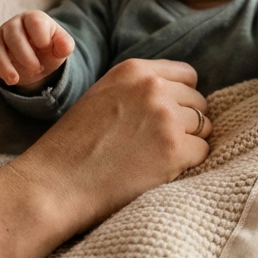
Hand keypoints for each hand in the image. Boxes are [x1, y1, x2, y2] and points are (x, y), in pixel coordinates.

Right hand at [0, 11, 74, 91]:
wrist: (37, 58)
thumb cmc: (50, 48)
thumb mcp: (61, 47)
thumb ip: (65, 44)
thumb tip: (64, 46)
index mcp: (33, 18)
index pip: (33, 21)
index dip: (40, 35)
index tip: (46, 48)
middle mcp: (13, 25)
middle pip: (12, 35)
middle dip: (24, 54)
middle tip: (36, 68)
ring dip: (3, 65)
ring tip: (15, 81)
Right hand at [13, 58, 211, 233]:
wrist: (52, 186)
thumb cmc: (73, 148)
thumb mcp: (104, 96)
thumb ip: (140, 89)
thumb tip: (182, 95)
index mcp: (134, 70)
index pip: (187, 75)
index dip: (182, 98)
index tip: (168, 117)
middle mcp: (153, 88)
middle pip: (198, 101)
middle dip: (186, 122)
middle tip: (157, 144)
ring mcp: (166, 117)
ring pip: (204, 126)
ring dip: (189, 143)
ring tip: (155, 158)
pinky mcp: (174, 148)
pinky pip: (202, 152)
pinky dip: (187, 164)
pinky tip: (158, 171)